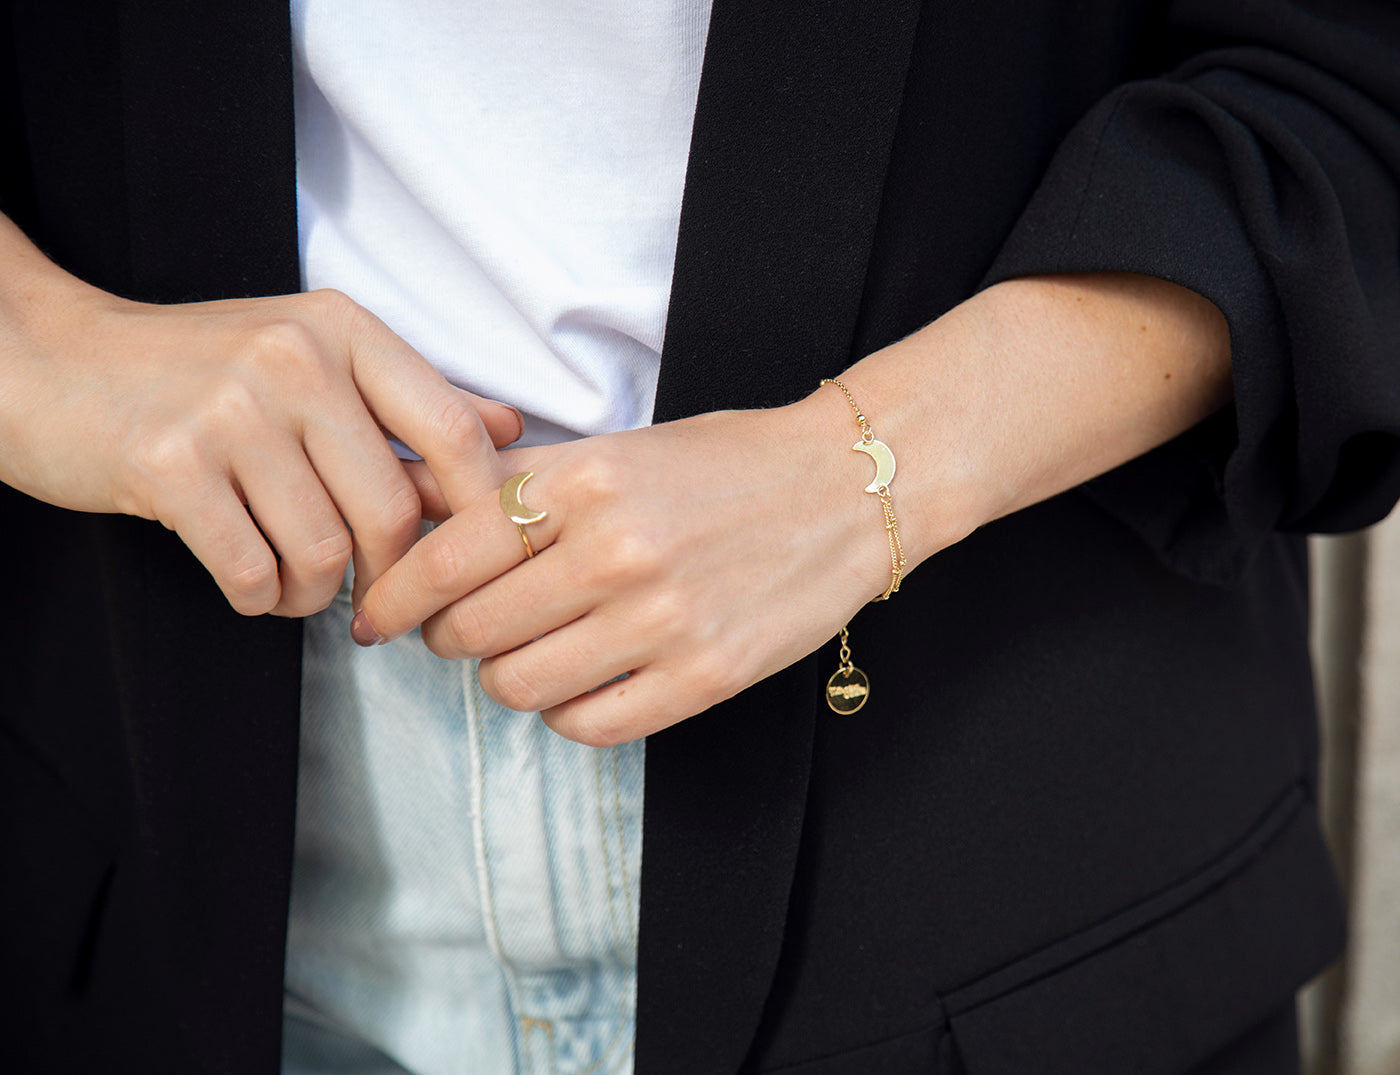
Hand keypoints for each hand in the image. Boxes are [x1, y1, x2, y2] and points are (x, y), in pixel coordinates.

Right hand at [0, 217, 520, 614]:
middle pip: (393, 510)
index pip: (453, 431)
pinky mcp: (169, 464)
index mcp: (343, 330)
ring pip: (325, 550)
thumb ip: (410, 398)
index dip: (479, 512)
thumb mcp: (311, 355)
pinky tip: (251, 583)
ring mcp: (229, 409)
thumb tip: (512, 432)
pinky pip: (252, 569)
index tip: (475, 561)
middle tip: (374, 600)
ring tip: (293, 582)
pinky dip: (261, 597)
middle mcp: (294, 359)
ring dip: (316, 592)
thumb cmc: (196, 369)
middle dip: (391, 576)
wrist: (46, 360)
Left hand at [355, 396, 891, 745]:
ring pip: (520, 686)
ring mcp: (664, 620)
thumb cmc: (726, 464)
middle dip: (448, 637)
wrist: (847, 489)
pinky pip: (588, 726)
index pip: (447, 557)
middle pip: (472, 630)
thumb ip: (516, 482)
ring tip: (531, 652)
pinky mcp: (704, 675)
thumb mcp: (617, 450)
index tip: (379, 616)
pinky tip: (582, 682)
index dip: (396, 595)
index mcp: (587, 482)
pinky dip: (566, 712)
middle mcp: (617, 551)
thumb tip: (413, 506)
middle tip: (464, 630)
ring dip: (507, 676)